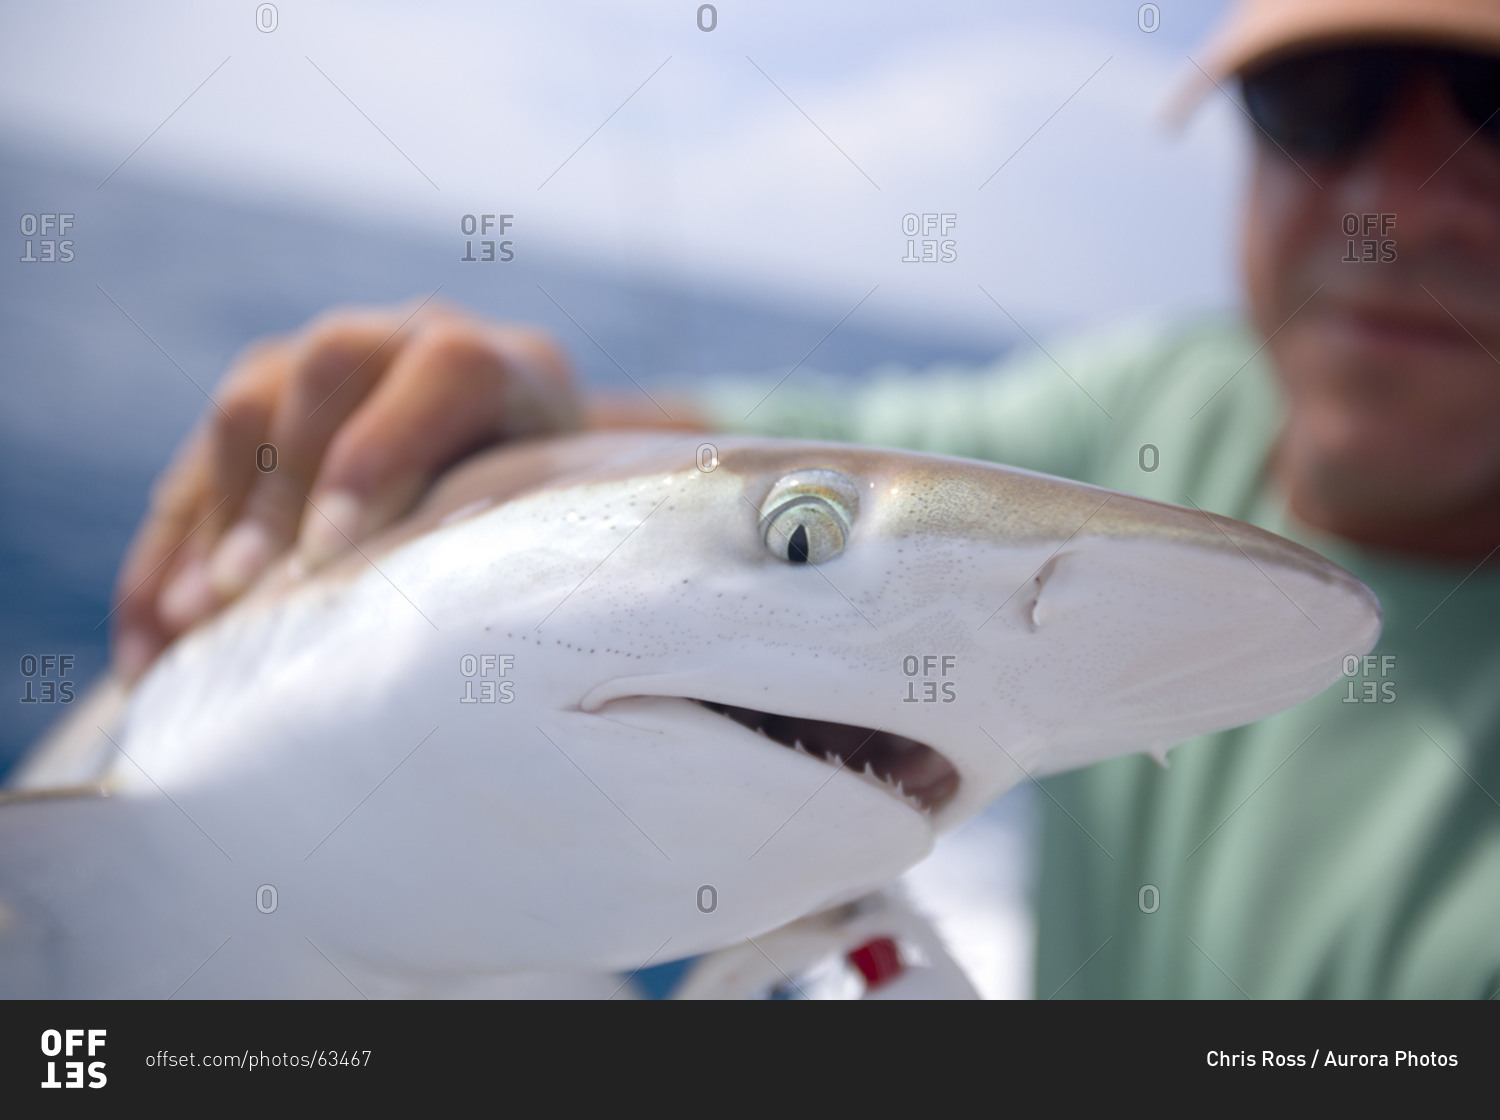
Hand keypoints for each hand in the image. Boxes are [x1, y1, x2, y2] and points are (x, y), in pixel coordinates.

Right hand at [110, 301, 579, 682]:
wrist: (528, 481)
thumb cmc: (552, 533)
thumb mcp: (556, 531)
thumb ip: (506, 546)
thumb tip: (411, 642)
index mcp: (507, 368)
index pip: (446, 371)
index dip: (380, 453)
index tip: (327, 551)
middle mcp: (412, 340)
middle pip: (328, 367)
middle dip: (277, 489)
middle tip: (241, 591)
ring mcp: (333, 363)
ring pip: (249, 402)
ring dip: (210, 519)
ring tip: (187, 622)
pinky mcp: (267, 404)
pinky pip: (200, 461)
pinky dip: (169, 550)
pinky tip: (154, 635)